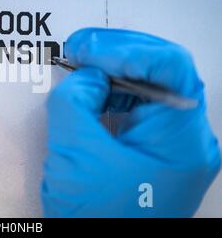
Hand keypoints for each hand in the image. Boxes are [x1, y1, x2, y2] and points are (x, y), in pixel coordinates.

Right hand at [42, 28, 220, 216]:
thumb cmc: (93, 216)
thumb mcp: (74, 151)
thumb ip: (75, 99)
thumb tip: (87, 74)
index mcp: (181, 141)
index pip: (170, 66)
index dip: (124, 47)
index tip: (83, 48)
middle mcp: (188, 139)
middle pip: (164, 72)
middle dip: (118, 53)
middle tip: (78, 47)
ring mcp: (174, 145)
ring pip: (152, 86)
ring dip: (115, 70)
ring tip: (81, 66)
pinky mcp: (156, 149)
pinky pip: (140, 106)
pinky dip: (114, 92)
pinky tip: (92, 91)